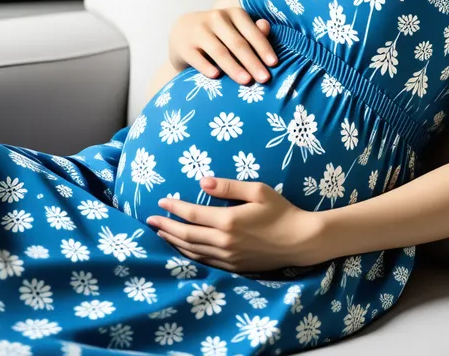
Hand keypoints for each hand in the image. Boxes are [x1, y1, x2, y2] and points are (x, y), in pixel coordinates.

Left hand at [145, 177, 323, 273]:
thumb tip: (202, 181)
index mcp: (229, 221)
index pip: (192, 214)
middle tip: (149, 220)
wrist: (300, 241)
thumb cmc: (281, 211)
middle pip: (186, 235)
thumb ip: (228, 186)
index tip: (161, 201)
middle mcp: (224, 242)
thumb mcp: (258, 191)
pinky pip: (204, 261)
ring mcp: (228, 257)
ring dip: (173, 242)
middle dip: (166, 227)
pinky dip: (188, 254)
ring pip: (192, 251)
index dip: (174, 208)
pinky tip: (182, 248)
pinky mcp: (233, 266)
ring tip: (160, 233)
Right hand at [168, 10, 277, 85]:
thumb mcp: (236, 29)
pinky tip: (216, 76)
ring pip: (219, 51)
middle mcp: (216, 18)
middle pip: (238, 43)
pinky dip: (206, 67)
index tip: (274, 64)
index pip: (251, 32)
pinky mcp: (184, 45)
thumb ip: (252, 31)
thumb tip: (266, 27)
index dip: (264, 48)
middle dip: (253, 62)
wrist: (182, 31)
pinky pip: (197, 58)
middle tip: (265, 79)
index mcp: (234, 14)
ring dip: (234, 67)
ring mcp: (198, 31)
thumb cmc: (218, 33)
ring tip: (246, 81)